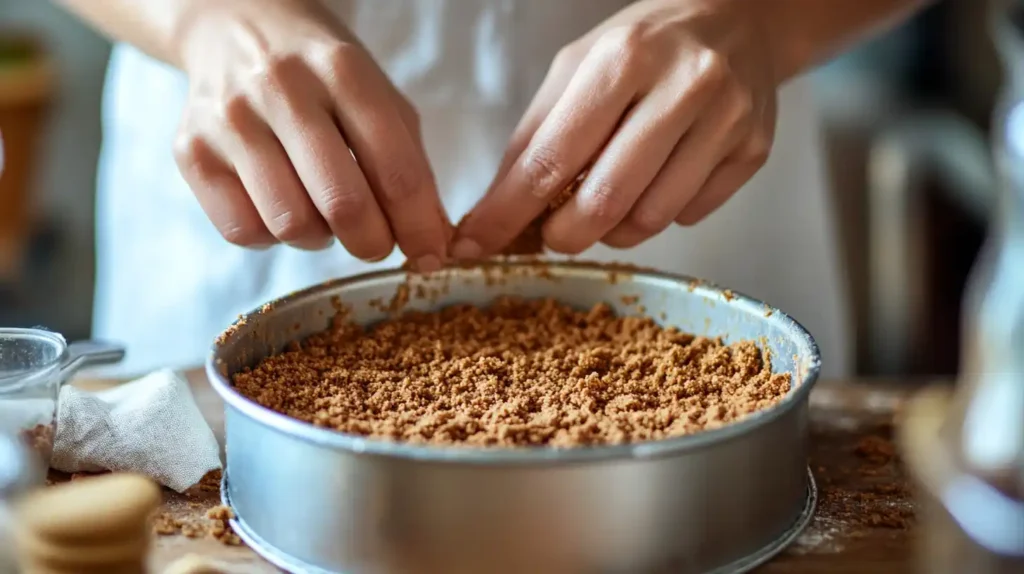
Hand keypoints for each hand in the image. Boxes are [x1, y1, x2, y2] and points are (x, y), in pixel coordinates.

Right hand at [172, 0, 448, 269]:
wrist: (235, 24)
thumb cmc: (322, 75)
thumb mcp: (379, 99)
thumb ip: (411, 168)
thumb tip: (431, 245)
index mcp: (343, 71)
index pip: (396, 170)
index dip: (419, 227)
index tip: (430, 255)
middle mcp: (281, 89)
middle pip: (341, 204)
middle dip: (372, 243)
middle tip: (376, 245)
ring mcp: (230, 119)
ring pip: (290, 225)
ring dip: (320, 238)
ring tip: (322, 212)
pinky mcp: (190, 149)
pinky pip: (243, 231)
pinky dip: (272, 236)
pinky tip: (281, 205)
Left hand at [453, 0, 776, 256]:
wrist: (738, 20)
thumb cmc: (645, 45)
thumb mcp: (577, 68)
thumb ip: (535, 137)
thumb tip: (497, 209)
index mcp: (625, 59)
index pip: (553, 158)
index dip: (508, 211)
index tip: (477, 243)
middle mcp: (683, 87)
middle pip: (605, 201)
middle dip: (562, 235)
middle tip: (552, 233)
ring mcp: (726, 121)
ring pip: (649, 220)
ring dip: (611, 230)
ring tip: (604, 202)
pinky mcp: (752, 151)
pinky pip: (688, 216)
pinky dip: (657, 214)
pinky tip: (654, 181)